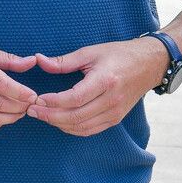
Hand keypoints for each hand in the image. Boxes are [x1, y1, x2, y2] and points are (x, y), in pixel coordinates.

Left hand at [27, 39, 167, 136]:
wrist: (149, 64)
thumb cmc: (118, 55)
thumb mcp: (90, 52)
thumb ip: (63, 61)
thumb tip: (38, 60)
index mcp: (105, 81)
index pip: (74, 98)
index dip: (53, 102)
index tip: (36, 99)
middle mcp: (111, 100)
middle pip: (76, 116)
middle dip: (50, 116)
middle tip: (31, 111)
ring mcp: (115, 112)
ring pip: (82, 127)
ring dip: (58, 124)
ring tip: (41, 115)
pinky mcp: (116, 119)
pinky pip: (90, 130)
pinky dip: (72, 129)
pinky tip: (58, 121)